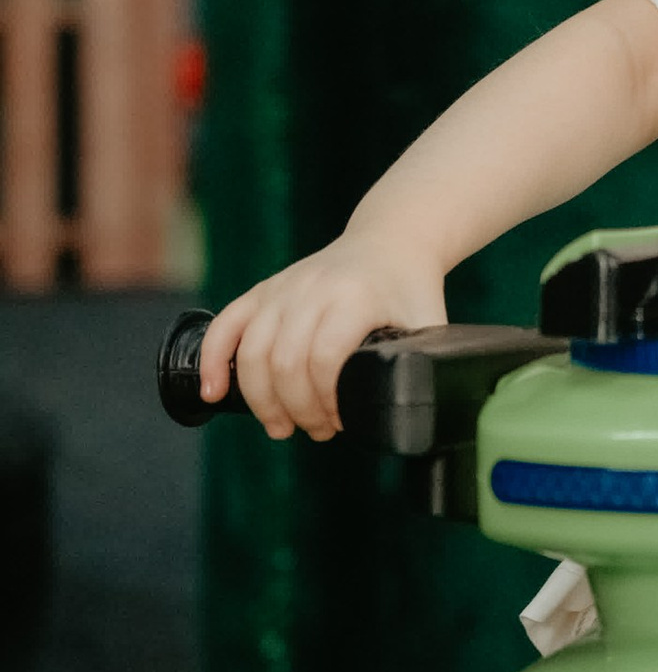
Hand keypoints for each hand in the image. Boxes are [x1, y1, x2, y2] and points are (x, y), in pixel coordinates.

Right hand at [197, 236, 446, 441]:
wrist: (391, 240)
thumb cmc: (411, 289)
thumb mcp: (430, 323)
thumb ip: (428, 366)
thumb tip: (422, 417)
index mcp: (354, 298)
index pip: (324, 358)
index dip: (326, 400)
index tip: (341, 422)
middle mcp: (312, 289)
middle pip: (284, 361)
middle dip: (295, 408)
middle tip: (316, 431)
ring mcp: (283, 288)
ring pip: (251, 351)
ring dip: (261, 398)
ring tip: (281, 426)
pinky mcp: (264, 290)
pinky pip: (226, 325)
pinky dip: (213, 360)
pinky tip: (213, 393)